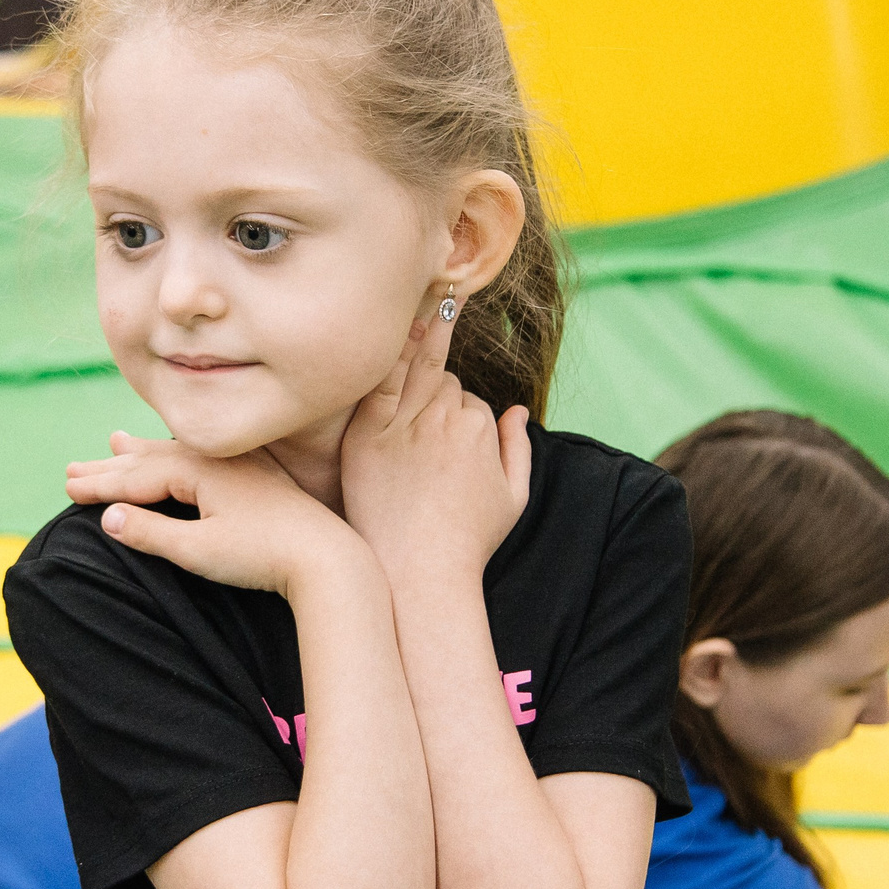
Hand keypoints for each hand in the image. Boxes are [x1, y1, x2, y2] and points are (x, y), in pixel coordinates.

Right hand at [66, 433, 360, 595]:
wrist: (326, 559)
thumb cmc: (262, 557)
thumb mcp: (199, 551)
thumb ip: (151, 533)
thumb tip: (107, 517)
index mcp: (199, 471)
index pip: (136, 476)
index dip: (100, 485)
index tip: (66, 490)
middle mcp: (216, 460)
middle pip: (151, 460)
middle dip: (110, 467)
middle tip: (71, 470)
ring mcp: (237, 466)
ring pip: (176, 455)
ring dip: (142, 454)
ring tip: (115, 442)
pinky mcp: (255, 479)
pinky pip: (202, 459)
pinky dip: (178, 457)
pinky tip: (180, 455)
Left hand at [339, 309, 530, 592]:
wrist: (417, 573)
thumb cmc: (467, 543)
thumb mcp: (513, 499)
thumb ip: (519, 449)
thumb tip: (518, 410)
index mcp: (482, 428)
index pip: (469, 400)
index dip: (459, 416)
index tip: (448, 437)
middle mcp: (447, 419)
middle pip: (442, 382)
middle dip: (437, 392)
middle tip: (421, 412)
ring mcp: (405, 424)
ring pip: (411, 375)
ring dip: (414, 358)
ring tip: (418, 314)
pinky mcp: (368, 434)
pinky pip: (378, 384)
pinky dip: (386, 359)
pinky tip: (384, 333)